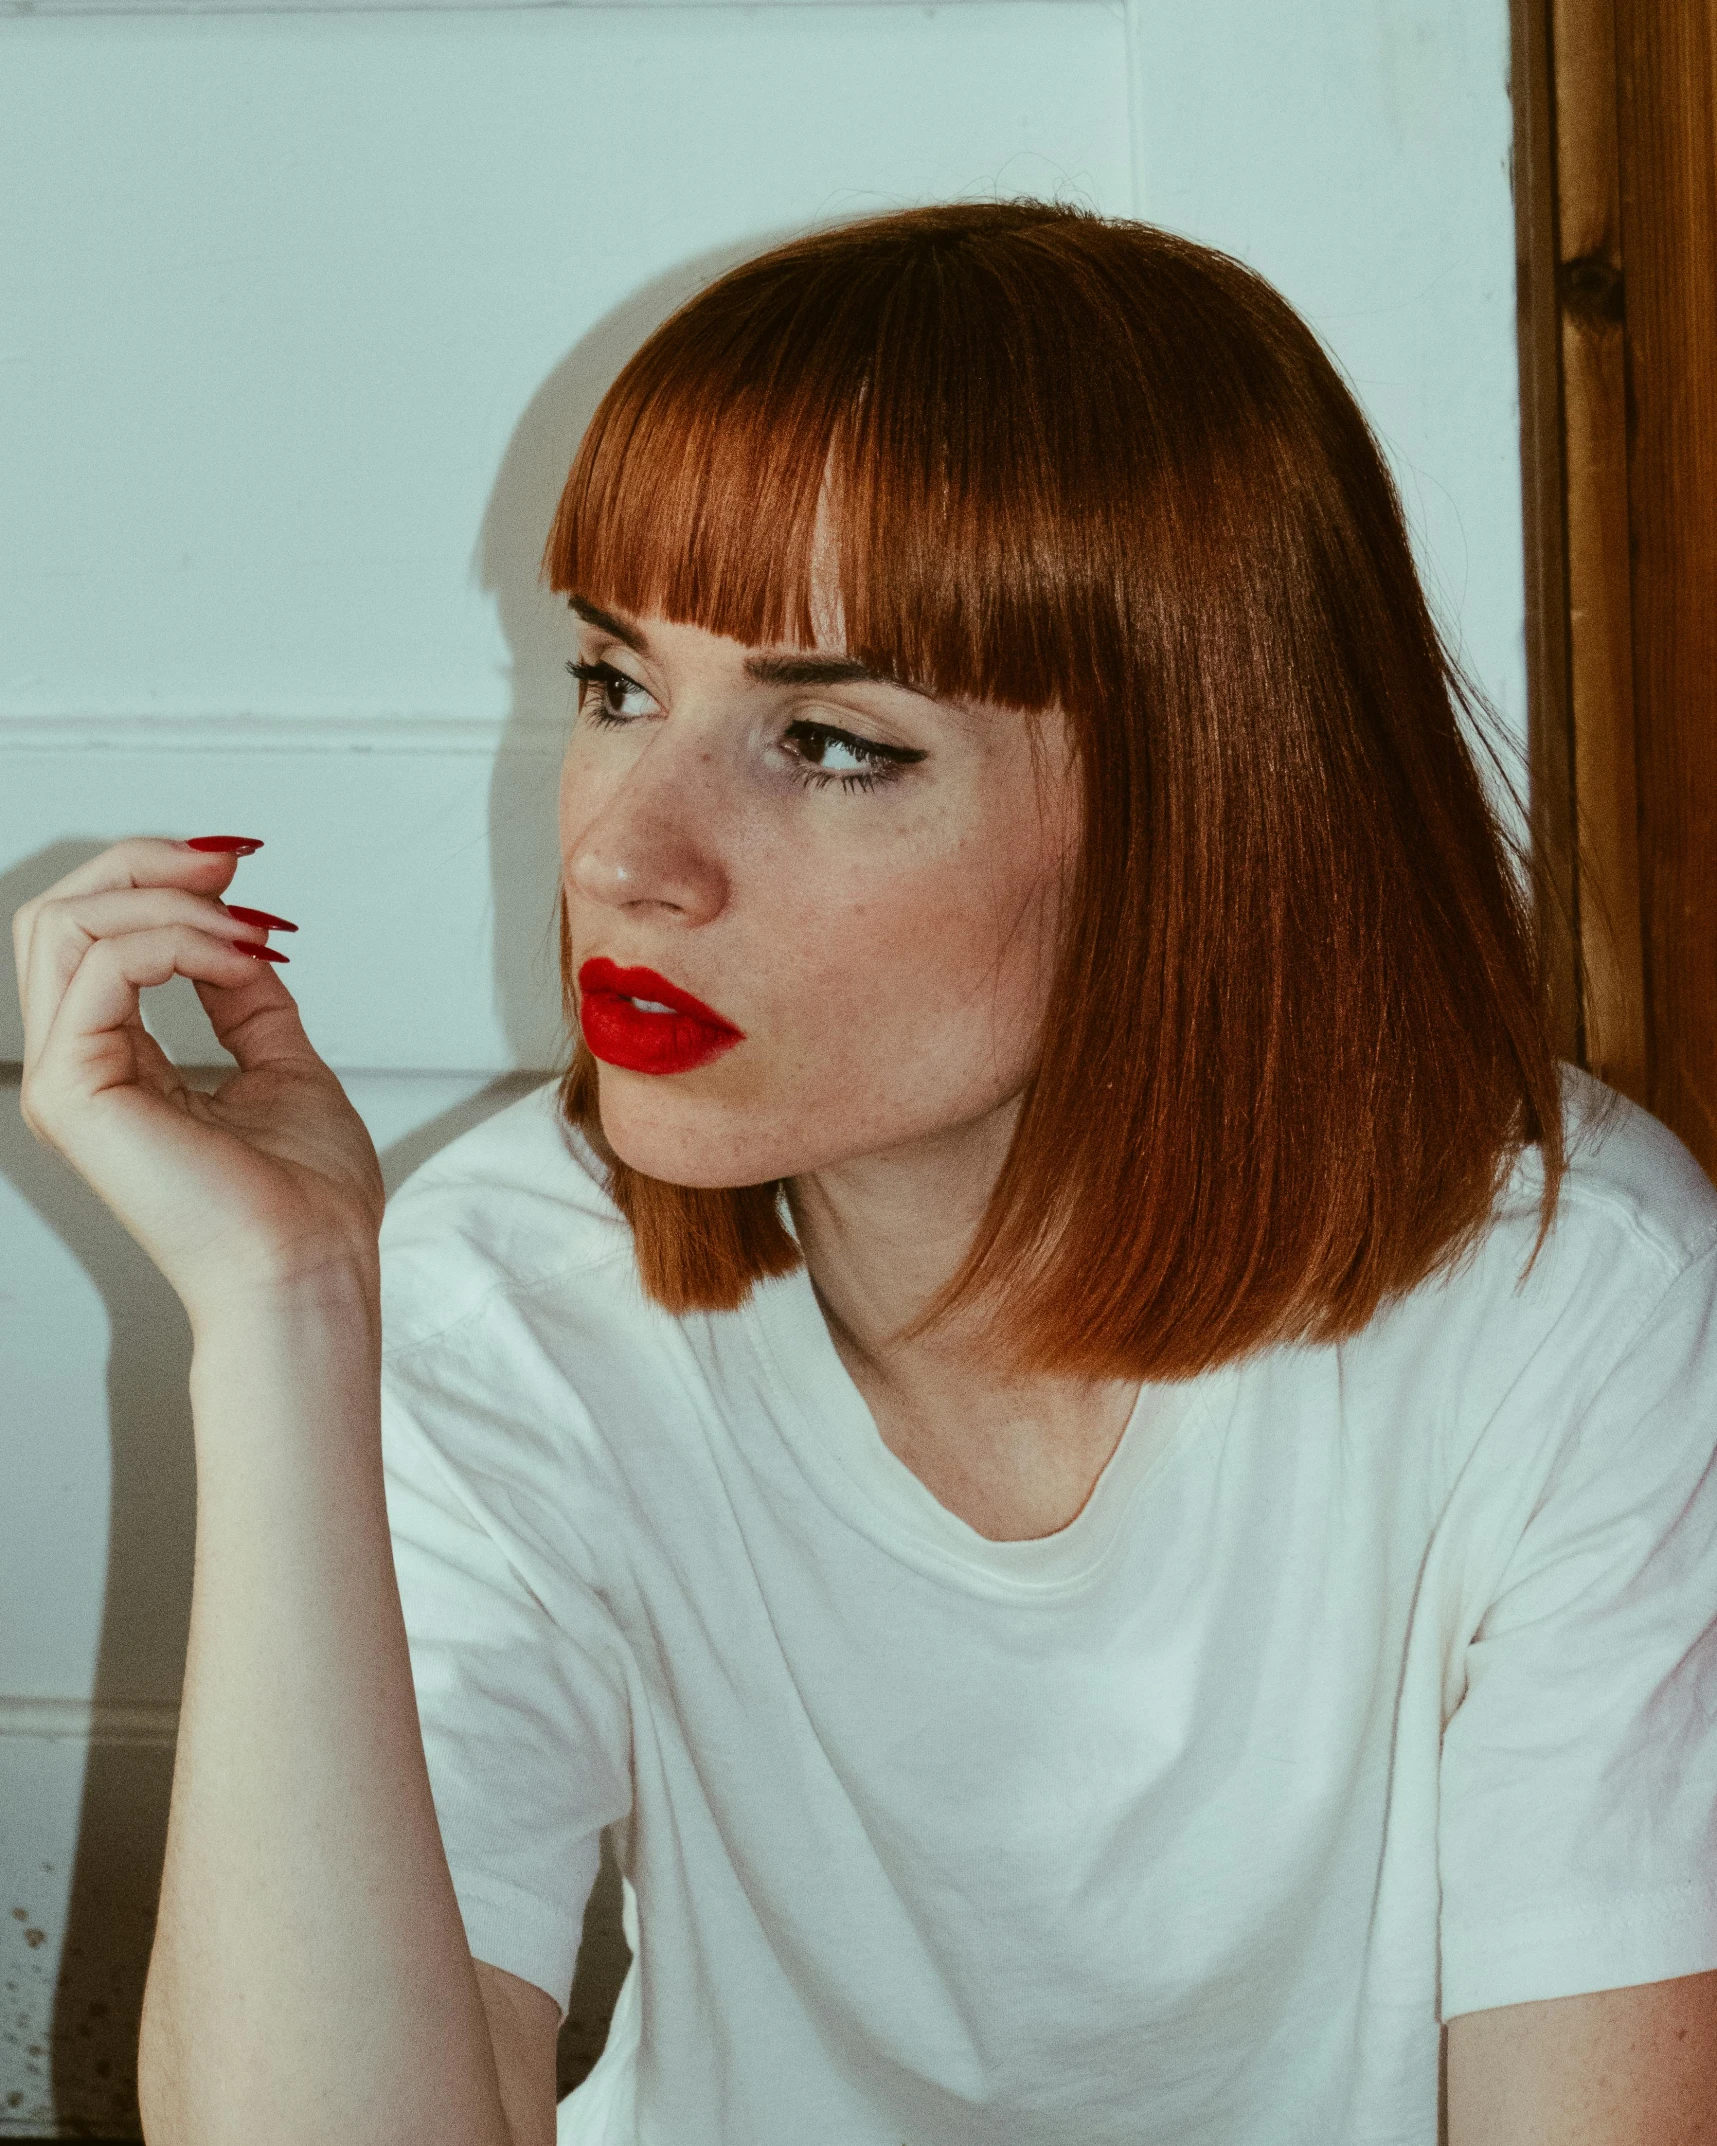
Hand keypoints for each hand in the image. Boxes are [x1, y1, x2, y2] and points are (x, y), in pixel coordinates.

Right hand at [13, 837, 384, 1322]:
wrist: (312, 1269)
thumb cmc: (307, 1202)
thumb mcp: (282, 1064)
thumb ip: (245, 999)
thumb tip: (238, 934)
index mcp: (114, 1065)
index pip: (90, 935)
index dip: (157, 879)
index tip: (242, 867)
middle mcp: (76, 1068)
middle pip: (57, 914)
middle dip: (144, 863)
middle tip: (230, 860)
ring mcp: (66, 1080)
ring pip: (66, 924)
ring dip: (169, 899)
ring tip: (246, 927)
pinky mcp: (75, 1092)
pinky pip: (104, 964)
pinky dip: (180, 940)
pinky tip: (241, 960)